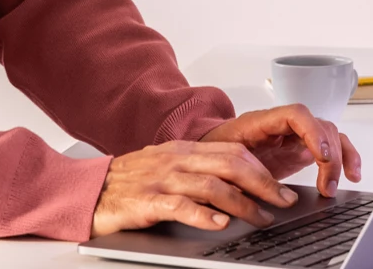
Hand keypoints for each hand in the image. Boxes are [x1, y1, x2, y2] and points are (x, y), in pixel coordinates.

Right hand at [91, 140, 301, 236]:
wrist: (89, 189)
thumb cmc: (128, 182)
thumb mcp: (166, 166)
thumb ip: (197, 171)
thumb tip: (237, 185)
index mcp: (183, 149)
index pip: (233, 151)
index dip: (262, 169)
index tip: (281, 188)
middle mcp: (176, 160)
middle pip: (231, 164)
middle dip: (263, 184)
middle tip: (283, 202)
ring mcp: (161, 179)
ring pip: (213, 185)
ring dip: (243, 203)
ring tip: (261, 218)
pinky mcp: (147, 201)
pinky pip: (181, 206)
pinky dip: (204, 215)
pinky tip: (220, 224)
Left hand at [199, 105, 362, 196]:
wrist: (211, 153)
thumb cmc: (215, 153)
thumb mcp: (221, 162)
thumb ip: (238, 171)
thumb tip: (253, 188)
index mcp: (262, 122)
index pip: (296, 114)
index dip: (313, 132)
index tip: (322, 155)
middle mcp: (283, 125)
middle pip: (319, 126)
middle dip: (330, 156)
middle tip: (327, 185)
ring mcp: (295, 136)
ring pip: (330, 136)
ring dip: (341, 159)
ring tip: (335, 186)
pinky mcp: (302, 149)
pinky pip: (331, 147)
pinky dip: (345, 158)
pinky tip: (352, 175)